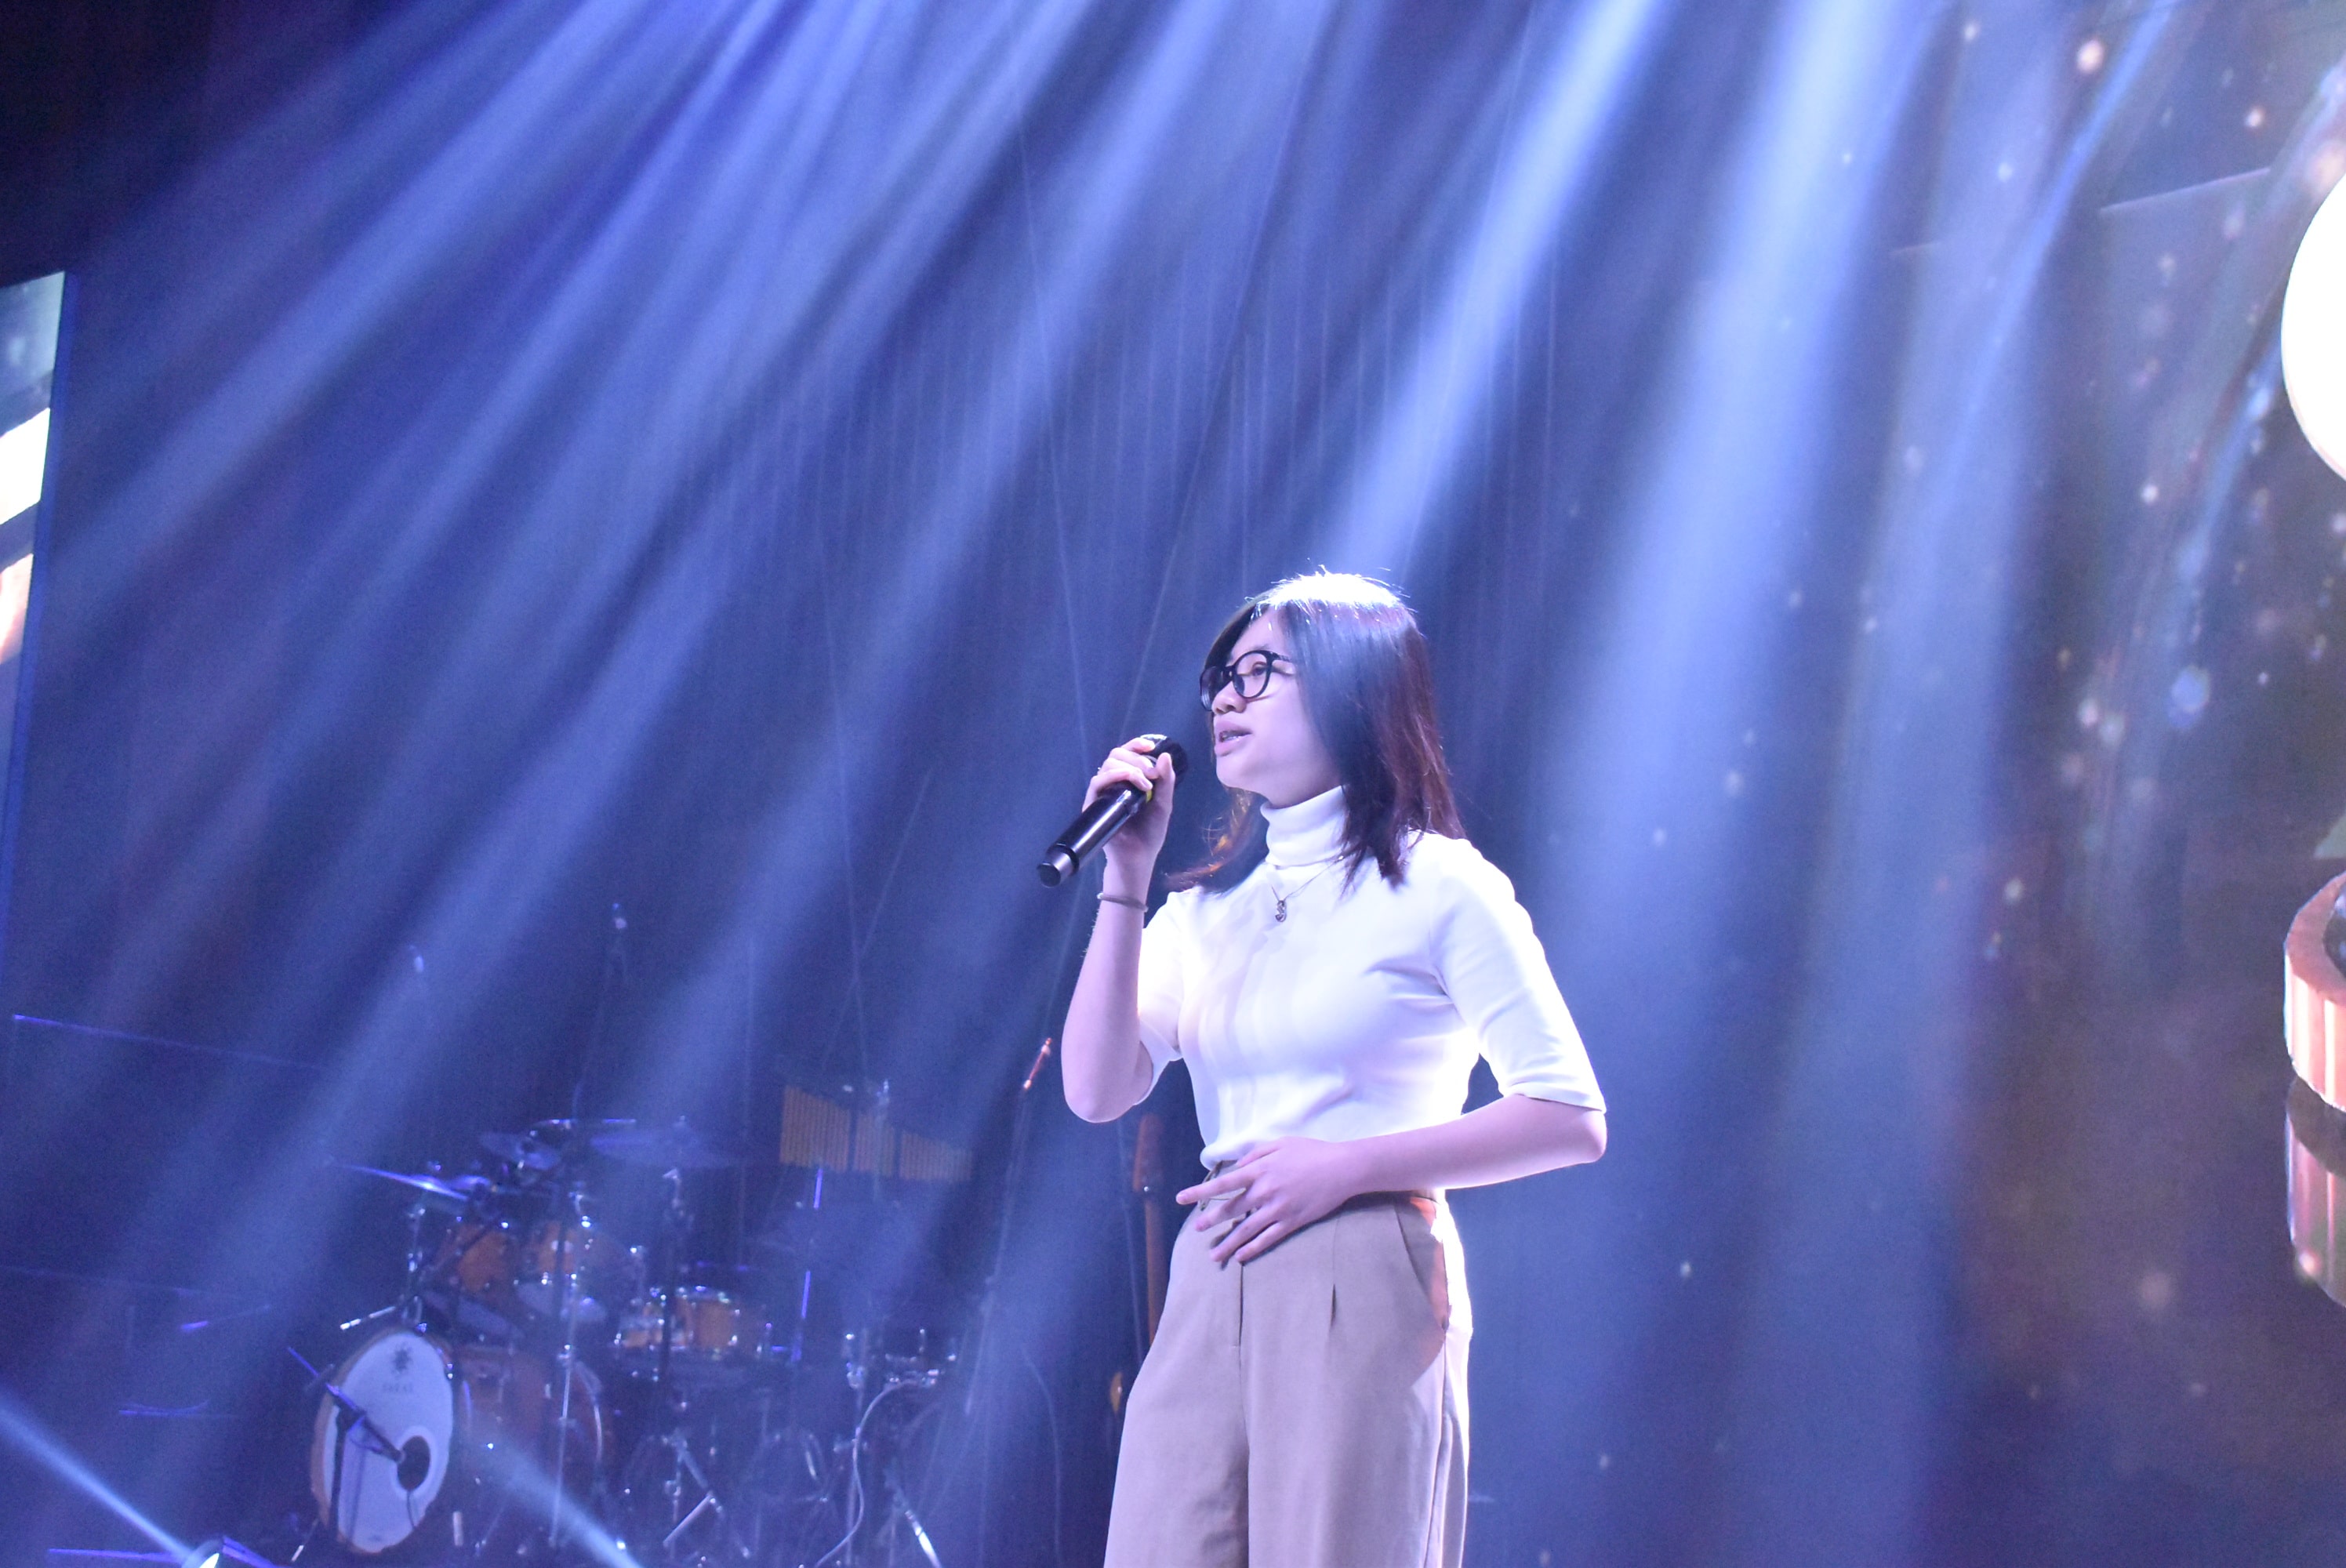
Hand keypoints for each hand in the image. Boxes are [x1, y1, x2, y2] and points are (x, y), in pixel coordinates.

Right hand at [1085, 736, 1177, 890]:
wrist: (1138, 857)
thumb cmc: (1150, 833)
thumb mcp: (1163, 804)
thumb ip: (1166, 781)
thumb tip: (1166, 755)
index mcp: (1129, 780)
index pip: (1127, 754)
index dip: (1136, 745)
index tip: (1150, 747)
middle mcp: (1114, 783)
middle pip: (1116, 755)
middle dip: (1136, 758)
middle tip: (1151, 774)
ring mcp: (1103, 793)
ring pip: (1107, 765)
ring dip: (1129, 768)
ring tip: (1145, 783)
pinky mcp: (1093, 804)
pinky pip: (1097, 782)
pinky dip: (1114, 776)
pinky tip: (1130, 782)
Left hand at [1175, 1137, 1366, 1263]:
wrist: (1342, 1168)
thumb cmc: (1311, 1152)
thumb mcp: (1281, 1144)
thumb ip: (1255, 1154)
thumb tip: (1236, 1168)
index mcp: (1260, 1170)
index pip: (1223, 1183)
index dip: (1201, 1192)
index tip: (1182, 1199)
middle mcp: (1264, 1191)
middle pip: (1231, 1210)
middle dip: (1211, 1221)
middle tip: (1197, 1230)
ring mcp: (1278, 1209)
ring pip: (1246, 1230)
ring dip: (1228, 1243)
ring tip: (1213, 1255)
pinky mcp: (1292, 1222)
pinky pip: (1268, 1239)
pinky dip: (1253, 1249)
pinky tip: (1241, 1257)